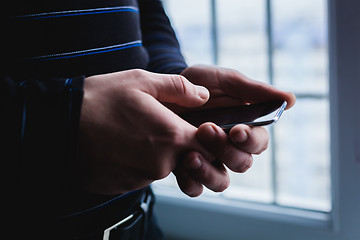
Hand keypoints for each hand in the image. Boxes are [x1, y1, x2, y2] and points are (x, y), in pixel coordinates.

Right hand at [78, 69, 210, 194]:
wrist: (59, 127)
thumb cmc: (100, 100)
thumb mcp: (140, 81)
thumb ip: (178, 88)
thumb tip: (203, 96)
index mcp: (171, 136)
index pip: (211, 146)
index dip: (209, 137)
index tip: (197, 126)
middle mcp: (162, 163)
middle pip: (187, 158)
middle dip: (179, 143)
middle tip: (156, 124)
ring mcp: (143, 178)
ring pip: (164, 166)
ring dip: (156, 151)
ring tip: (135, 132)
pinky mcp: (126, 186)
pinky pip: (143, 174)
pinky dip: (139, 161)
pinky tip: (122, 145)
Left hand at [173, 65, 295, 196]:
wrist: (165, 90)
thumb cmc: (201, 84)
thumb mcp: (226, 81)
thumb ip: (255, 91)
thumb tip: (290, 100)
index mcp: (244, 128)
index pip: (259, 143)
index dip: (251, 141)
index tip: (237, 131)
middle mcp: (229, 149)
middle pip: (241, 164)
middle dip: (225, 150)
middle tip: (205, 129)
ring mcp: (208, 161)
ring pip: (221, 182)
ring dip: (208, 172)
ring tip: (190, 155)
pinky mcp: (187, 169)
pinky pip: (194, 188)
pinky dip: (190, 182)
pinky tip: (179, 164)